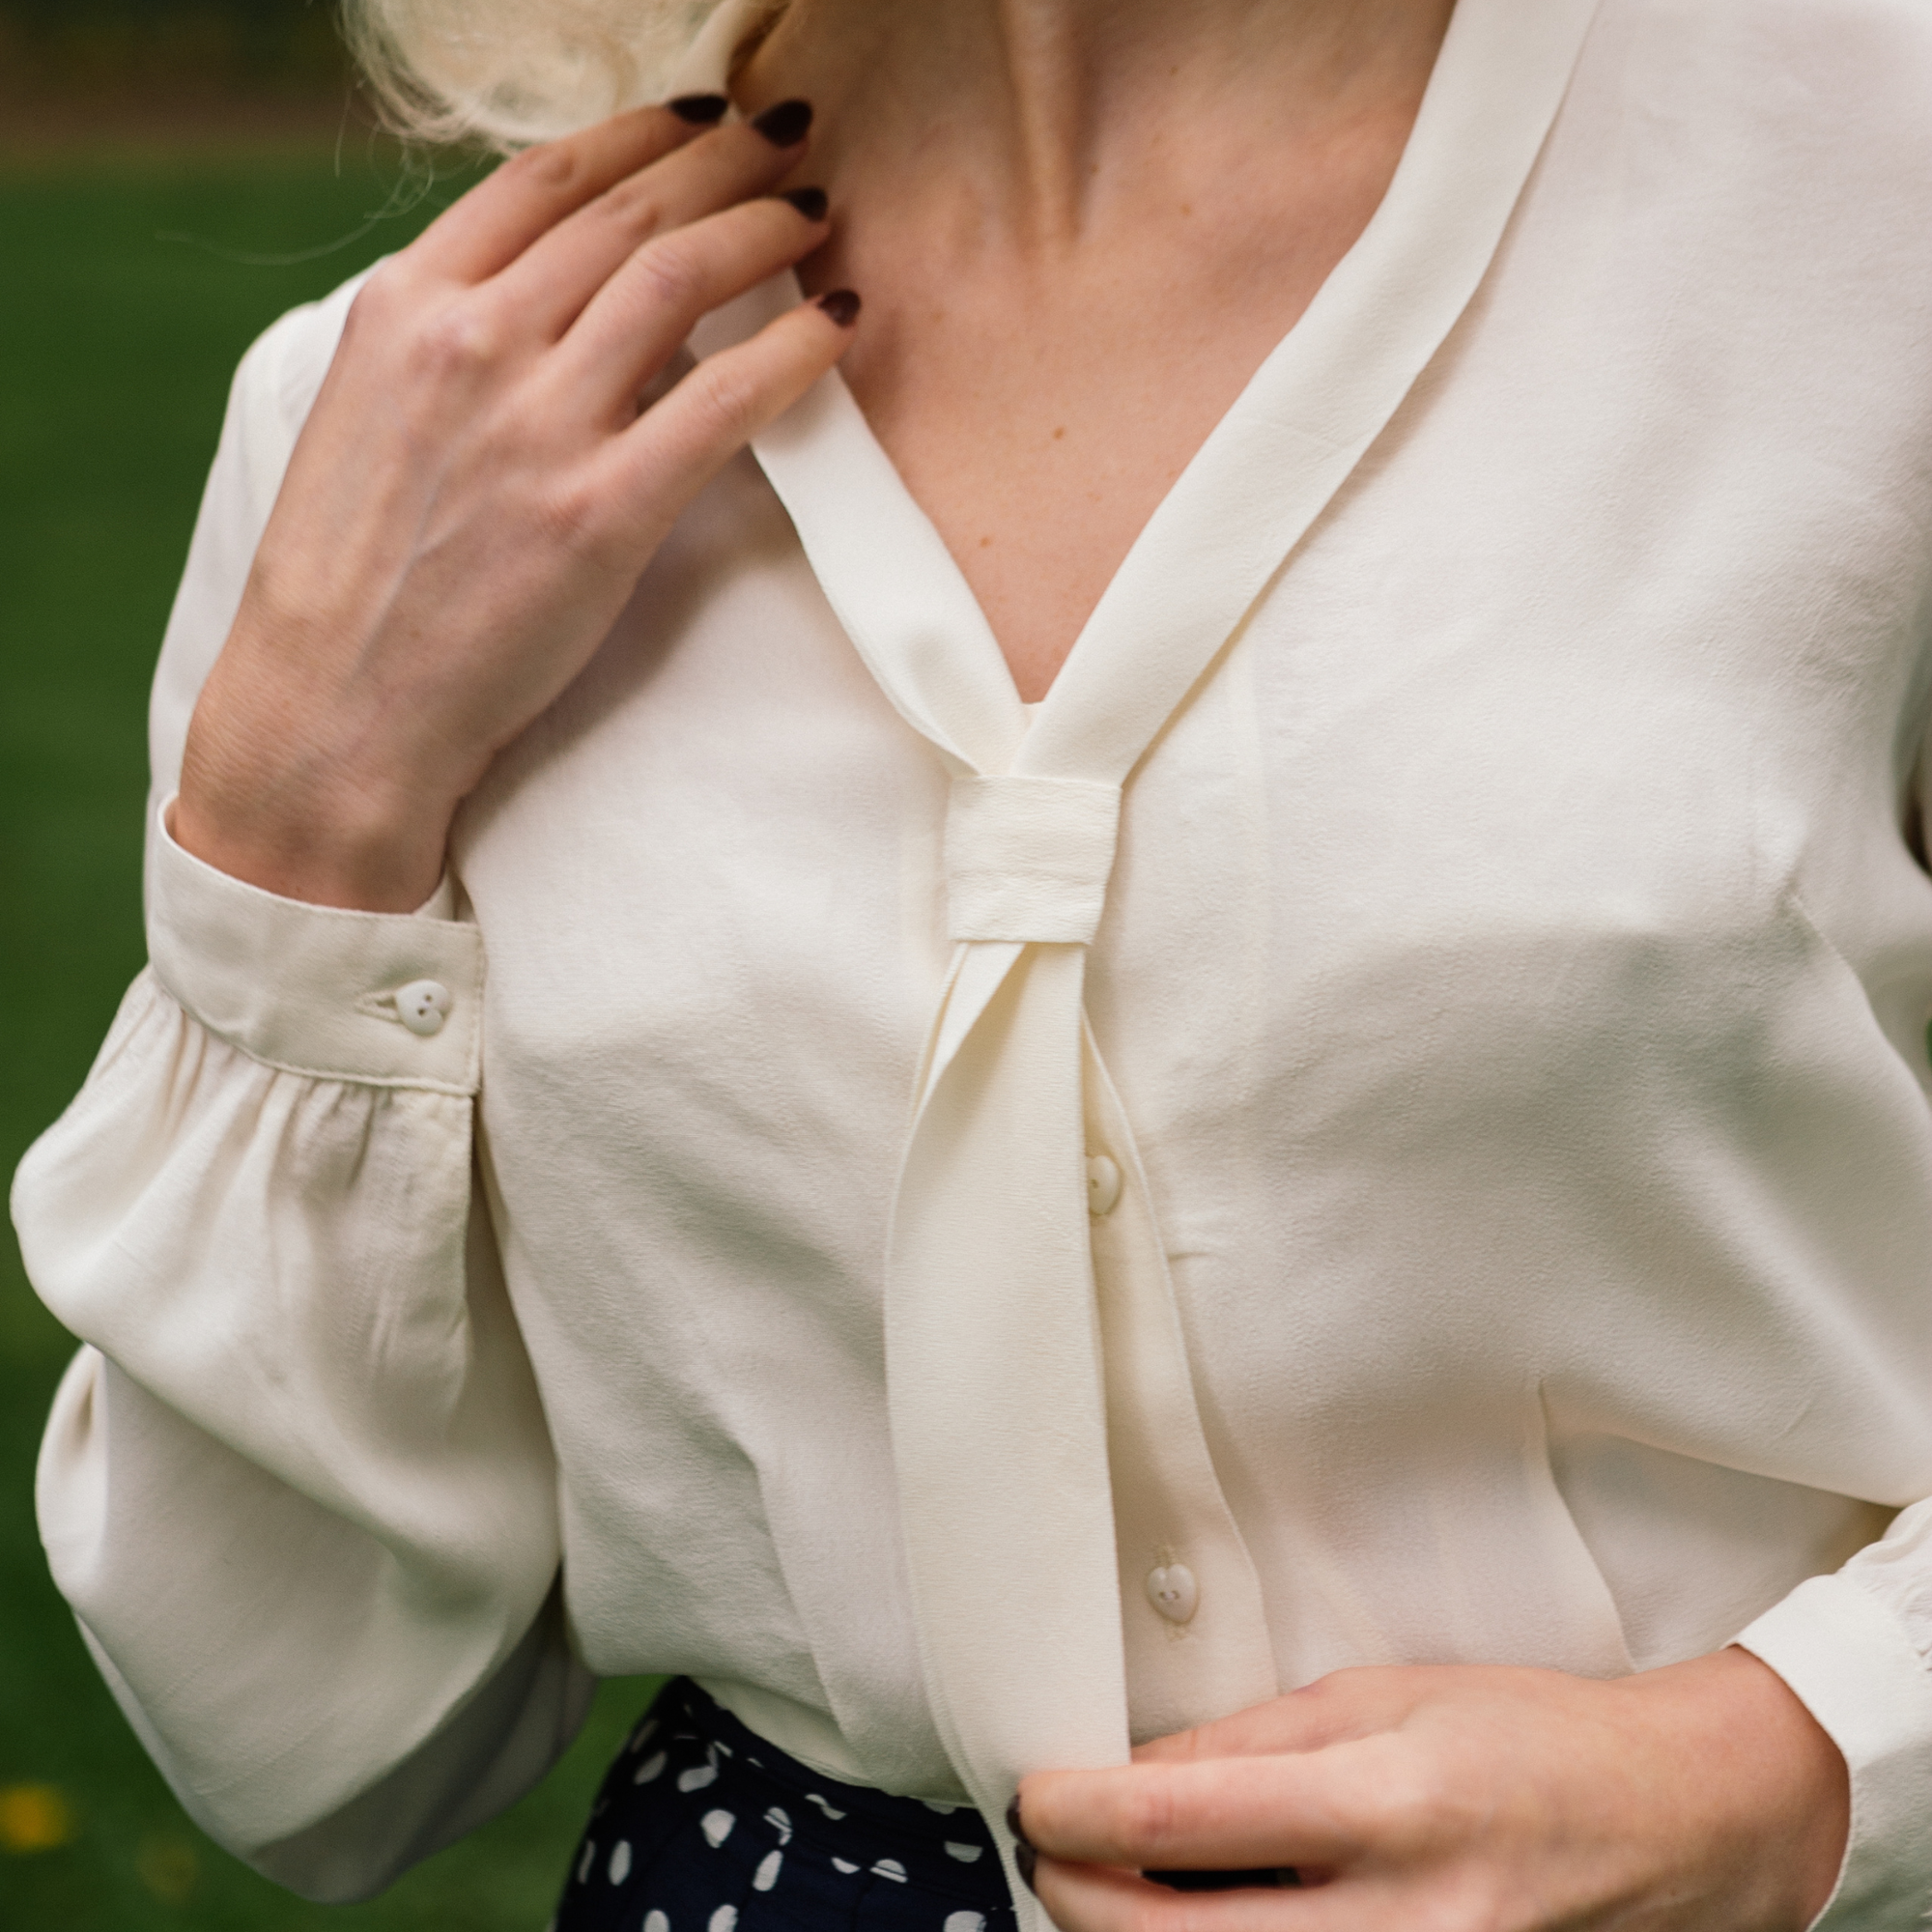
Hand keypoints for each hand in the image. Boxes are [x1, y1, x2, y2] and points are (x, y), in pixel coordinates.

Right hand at [175, 96, 853, 910]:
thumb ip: (456, 342)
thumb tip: (567, 303)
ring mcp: (539, 426)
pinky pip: (725, 400)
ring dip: (766, 231)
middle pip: (629, 213)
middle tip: (788, 143)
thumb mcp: (372, 414)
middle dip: (725, 162)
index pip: (545, 178)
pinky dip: (793, 351)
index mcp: (406, 307)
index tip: (700, 118)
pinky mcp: (602, 513)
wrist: (337, 707)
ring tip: (816, 216)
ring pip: (680, 278)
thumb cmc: (354, 579)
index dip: (641, 135)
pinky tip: (836, 326)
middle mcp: (473, 344)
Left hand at [1015, 1649, 1847, 1931]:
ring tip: (1111, 1889)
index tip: (1034, 1796)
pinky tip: (1195, 1919)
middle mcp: (1403, 1920)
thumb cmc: (1519, 1738)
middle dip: (1082, 1903)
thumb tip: (1130, 1779)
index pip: (1184, 1819)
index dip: (1081, 1813)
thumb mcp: (1375, 1697)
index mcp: (1386, 1801)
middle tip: (1050, 1854)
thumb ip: (1247, 1746)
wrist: (1663, 1823)